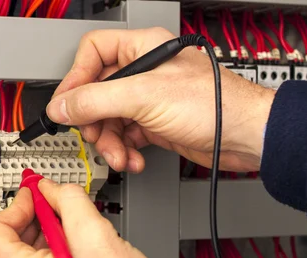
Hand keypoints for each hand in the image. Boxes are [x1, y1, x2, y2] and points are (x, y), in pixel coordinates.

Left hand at [0, 180, 168, 257]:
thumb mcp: (97, 235)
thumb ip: (68, 201)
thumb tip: (51, 190)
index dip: (16, 205)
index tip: (34, 195)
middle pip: (9, 247)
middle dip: (35, 221)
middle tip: (61, 207)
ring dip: (48, 241)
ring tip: (80, 235)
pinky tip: (82, 257)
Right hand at [46, 28, 275, 172]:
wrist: (245, 137)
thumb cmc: (214, 105)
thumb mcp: (144, 97)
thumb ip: (95, 100)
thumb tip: (61, 107)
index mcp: (141, 49)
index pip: (92, 53)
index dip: (76, 78)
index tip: (67, 105)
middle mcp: (142, 73)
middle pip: (96, 93)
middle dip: (94, 121)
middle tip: (95, 135)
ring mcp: (147, 101)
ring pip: (109, 120)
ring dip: (110, 142)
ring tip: (119, 155)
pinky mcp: (154, 125)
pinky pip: (125, 137)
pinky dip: (124, 151)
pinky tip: (133, 159)